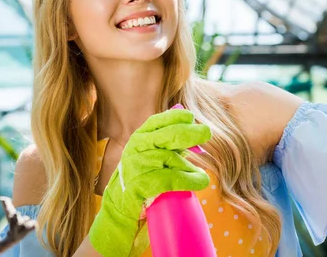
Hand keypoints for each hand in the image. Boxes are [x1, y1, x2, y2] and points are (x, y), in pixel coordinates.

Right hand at [88, 109, 210, 256]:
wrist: (119, 209)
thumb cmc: (142, 179)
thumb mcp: (153, 156)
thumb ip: (171, 144)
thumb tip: (195, 129)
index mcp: (139, 138)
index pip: (158, 121)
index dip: (176, 117)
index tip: (191, 117)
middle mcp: (136, 148)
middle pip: (167, 135)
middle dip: (189, 132)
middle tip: (206, 133)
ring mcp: (136, 166)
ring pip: (171, 159)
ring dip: (189, 167)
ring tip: (200, 176)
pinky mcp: (140, 185)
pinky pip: (171, 179)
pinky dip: (189, 180)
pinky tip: (200, 181)